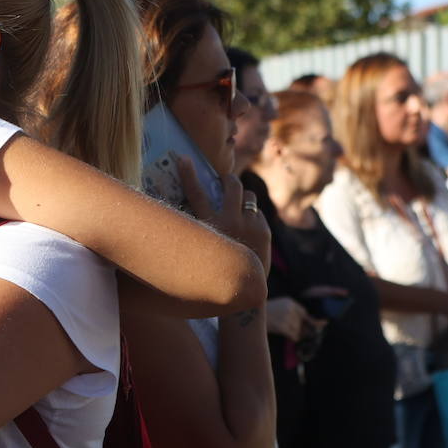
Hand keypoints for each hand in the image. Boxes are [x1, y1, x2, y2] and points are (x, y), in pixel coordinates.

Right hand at [179, 157, 270, 274]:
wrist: (241, 290)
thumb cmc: (213, 269)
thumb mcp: (201, 248)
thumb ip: (200, 229)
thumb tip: (196, 210)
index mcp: (208, 226)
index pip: (195, 192)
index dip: (188, 173)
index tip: (183, 157)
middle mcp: (229, 222)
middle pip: (232, 185)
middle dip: (229, 179)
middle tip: (226, 180)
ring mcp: (249, 225)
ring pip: (248, 196)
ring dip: (243, 197)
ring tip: (239, 205)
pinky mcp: (263, 230)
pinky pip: (258, 213)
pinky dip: (252, 218)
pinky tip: (248, 231)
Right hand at [267, 297, 318, 340]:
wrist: (248, 315)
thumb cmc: (263, 314)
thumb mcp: (278, 309)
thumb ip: (294, 315)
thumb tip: (317, 324)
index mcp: (289, 302)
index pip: (304, 313)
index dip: (310, 321)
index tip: (317, 325)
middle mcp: (290, 308)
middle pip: (302, 323)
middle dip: (300, 329)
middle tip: (295, 332)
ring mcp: (286, 317)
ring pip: (298, 331)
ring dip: (293, 333)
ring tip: (280, 329)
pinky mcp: (282, 326)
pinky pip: (294, 335)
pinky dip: (292, 337)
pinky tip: (284, 334)